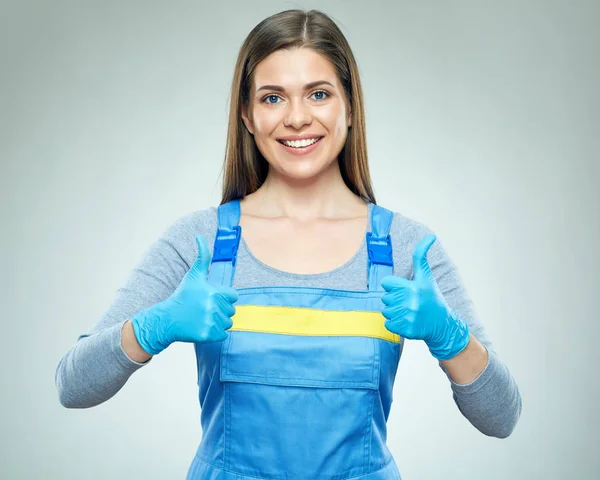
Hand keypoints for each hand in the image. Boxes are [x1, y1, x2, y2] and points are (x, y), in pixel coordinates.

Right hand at [131, 234, 238, 354]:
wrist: (168, 319)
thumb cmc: (183, 295)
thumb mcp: (193, 275)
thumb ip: (202, 256)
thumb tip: (199, 236)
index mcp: (215, 292)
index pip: (233, 296)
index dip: (224, 297)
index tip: (211, 298)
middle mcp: (214, 307)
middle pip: (231, 310)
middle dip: (220, 309)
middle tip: (204, 308)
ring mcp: (212, 322)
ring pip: (228, 323)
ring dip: (218, 321)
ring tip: (203, 317)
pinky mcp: (209, 335)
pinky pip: (223, 334)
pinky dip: (215, 333)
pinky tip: (202, 326)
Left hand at [380, 234, 469, 360]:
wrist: (442, 324)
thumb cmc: (431, 297)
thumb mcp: (426, 276)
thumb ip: (421, 256)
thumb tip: (430, 236)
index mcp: (414, 286)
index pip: (386, 283)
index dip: (394, 286)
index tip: (406, 289)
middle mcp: (411, 301)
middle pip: (385, 298)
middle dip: (395, 300)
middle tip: (410, 302)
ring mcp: (408, 316)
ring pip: (385, 311)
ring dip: (394, 312)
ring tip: (409, 312)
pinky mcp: (405, 329)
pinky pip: (387, 324)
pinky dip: (395, 324)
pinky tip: (407, 322)